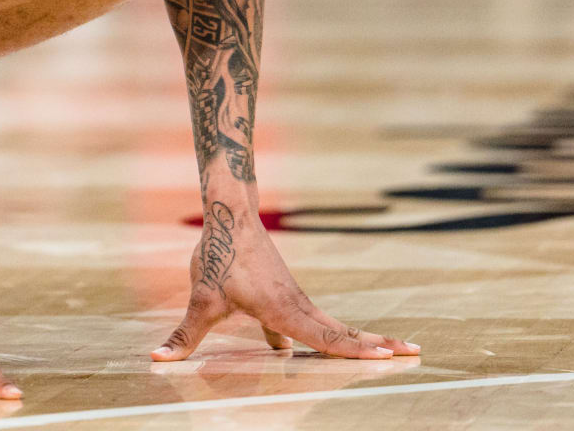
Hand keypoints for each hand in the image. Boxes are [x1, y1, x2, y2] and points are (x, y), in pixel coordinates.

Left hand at [153, 201, 418, 360]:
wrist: (231, 214)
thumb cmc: (218, 255)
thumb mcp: (200, 299)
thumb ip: (184, 334)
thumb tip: (159, 359)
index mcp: (283, 311)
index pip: (326, 338)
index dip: (356, 351)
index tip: (389, 356)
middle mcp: (297, 305)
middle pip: (342, 331)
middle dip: (377, 344)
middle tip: (415, 352)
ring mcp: (295, 299)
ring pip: (333, 324)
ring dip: (361, 338)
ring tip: (393, 349)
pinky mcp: (287, 294)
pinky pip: (317, 320)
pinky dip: (334, 333)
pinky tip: (324, 345)